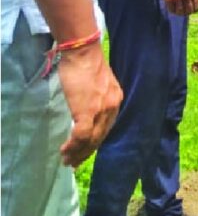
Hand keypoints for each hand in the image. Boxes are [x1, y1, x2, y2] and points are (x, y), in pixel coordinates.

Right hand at [57, 43, 122, 167]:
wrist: (83, 52)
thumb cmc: (85, 64)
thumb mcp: (97, 84)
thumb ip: (96, 98)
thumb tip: (85, 110)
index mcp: (115, 100)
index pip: (107, 127)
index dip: (95, 141)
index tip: (85, 151)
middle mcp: (112, 107)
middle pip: (100, 137)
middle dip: (86, 152)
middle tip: (73, 163)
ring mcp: (101, 110)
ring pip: (91, 139)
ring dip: (78, 152)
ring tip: (67, 161)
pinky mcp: (88, 110)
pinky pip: (82, 135)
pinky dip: (73, 145)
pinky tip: (65, 150)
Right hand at [157, 0, 197, 15]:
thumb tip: (194, 10)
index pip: (196, 8)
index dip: (192, 10)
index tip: (187, 9)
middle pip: (189, 11)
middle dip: (185, 12)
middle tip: (181, 10)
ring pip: (180, 12)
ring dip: (178, 12)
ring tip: (176, 9)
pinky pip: (172, 10)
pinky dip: (172, 10)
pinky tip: (171, 6)